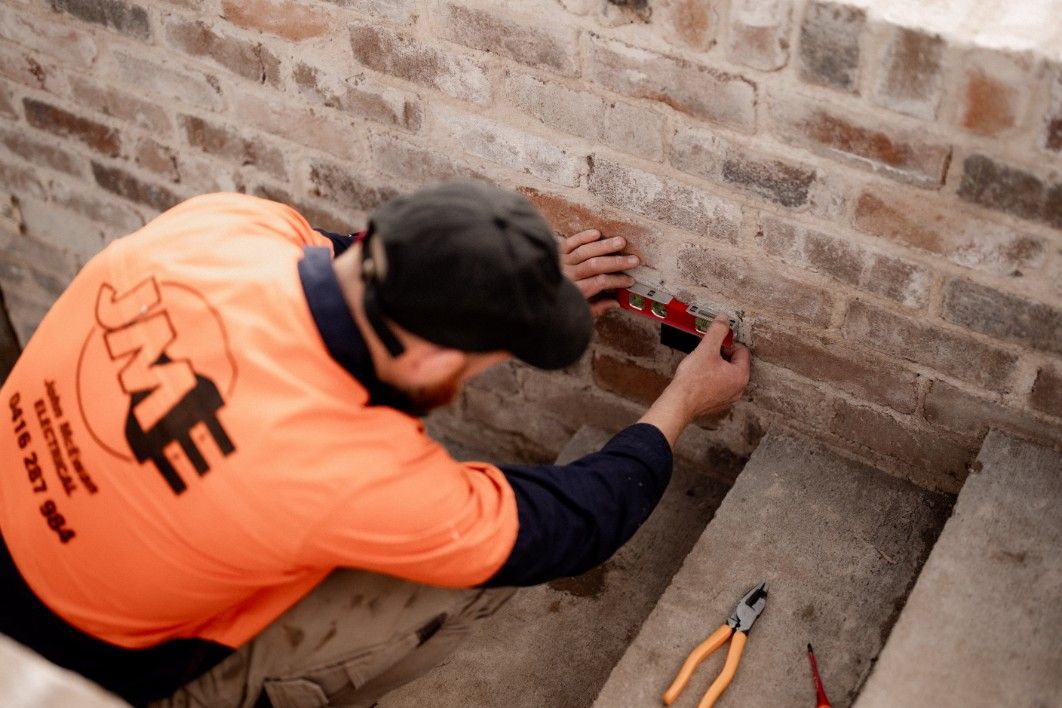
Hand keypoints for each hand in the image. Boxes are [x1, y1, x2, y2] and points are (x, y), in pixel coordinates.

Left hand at [560, 229, 638, 316]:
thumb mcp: (579, 310)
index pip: (600, 283)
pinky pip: (571, 242)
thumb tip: (616, 303)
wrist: (535, 290)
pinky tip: (597, 234)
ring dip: (605, 246)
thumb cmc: (559, 303)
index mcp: (575, 291)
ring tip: (621, 242)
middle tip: (634, 260)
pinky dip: (584, 237)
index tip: (629, 280)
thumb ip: (597, 308)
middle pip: (595, 265)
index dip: (617, 281)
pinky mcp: (557, 251)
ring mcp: (562, 261)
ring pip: (585, 252)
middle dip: (617, 262)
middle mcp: (568, 275)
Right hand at [638, 315, 750, 446]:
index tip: (713, 345)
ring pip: (727, 375)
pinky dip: (712, 380)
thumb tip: (724, 319)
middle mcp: (739, 388)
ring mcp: (729, 398)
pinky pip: (720, 386)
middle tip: (706, 355)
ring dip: (717, 368)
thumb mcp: (706, 349)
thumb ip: (717, 332)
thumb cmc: (693, 380)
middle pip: (735, 363)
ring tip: (701, 367)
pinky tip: (699, 379)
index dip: (727, 344)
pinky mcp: (718, 404)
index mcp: (741, 375)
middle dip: (722, 356)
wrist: (679, 403)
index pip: (742, 350)